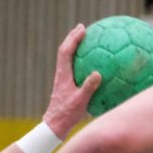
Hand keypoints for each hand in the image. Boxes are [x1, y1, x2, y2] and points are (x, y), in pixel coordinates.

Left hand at [41, 24, 102, 138]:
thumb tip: (97, 73)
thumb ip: (89, 87)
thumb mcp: (80, 100)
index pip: (65, 52)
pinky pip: (72, 68)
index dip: (73, 39)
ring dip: (74, 47)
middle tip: (82, 27)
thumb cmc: (67, 114)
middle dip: (72, 38)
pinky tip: (91, 63)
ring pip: (66, 58)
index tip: (82, 29)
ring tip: (85, 39)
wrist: (55, 125)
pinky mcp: (65, 85)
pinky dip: (79, 60)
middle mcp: (61, 75)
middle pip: (64, 51)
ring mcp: (62, 79)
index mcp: (63, 75)